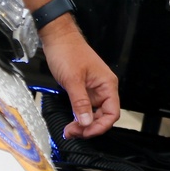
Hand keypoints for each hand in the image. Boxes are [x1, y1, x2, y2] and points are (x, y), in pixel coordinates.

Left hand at [40, 18, 119, 138]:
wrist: (57, 38)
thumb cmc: (68, 52)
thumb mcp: (73, 79)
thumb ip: (80, 103)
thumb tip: (86, 122)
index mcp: (107, 84)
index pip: (112, 113)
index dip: (100, 126)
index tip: (85, 132)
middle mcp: (103, 87)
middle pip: (104, 116)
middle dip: (89, 127)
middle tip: (73, 132)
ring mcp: (93, 89)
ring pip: (94, 114)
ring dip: (83, 124)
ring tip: (70, 130)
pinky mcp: (84, 89)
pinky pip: (85, 108)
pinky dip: (78, 116)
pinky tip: (70, 122)